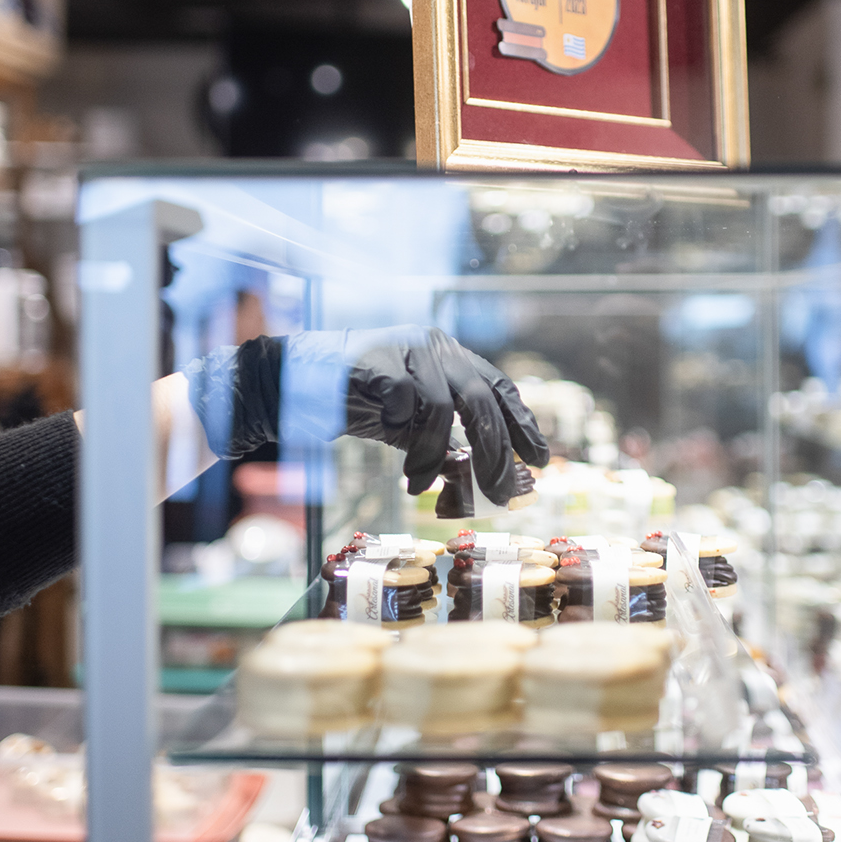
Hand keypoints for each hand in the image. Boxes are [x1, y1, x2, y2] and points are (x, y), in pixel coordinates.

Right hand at [331, 326, 547, 499]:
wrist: (298, 380)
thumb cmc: (360, 402)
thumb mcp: (412, 428)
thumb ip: (446, 445)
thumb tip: (484, 481)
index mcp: (451, 358)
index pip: (500, 387)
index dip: (523, 424)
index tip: (542, 460)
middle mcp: (436, 347)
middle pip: (482, 400)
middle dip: (494, 453)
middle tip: (497, 494)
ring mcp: (407, 347)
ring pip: (441, 407)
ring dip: (432, 455)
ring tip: (417, 486)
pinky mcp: (377, 357)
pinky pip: (404, 400)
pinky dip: (402, 430)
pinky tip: (389, 442)